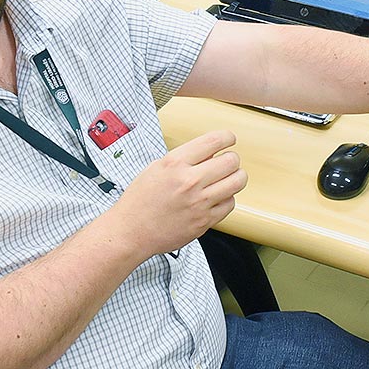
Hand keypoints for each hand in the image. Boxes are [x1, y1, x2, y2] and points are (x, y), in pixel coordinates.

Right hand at [102, 130, 247, 257]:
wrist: (131, 231)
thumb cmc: (140, 201)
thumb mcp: (156, 168)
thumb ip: (184, 158)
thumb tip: (210, 152)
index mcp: (175, 163)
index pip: (214, 141)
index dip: (227, 137)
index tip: (229, 139)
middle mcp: (189, 181)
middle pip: (231, 161)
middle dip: (231, 159)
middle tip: (227, 162)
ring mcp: (199, 202)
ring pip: (237, 181)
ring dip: (235, 177)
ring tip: (227, 179)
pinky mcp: (204, 221)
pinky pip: (230, 204)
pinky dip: (227, 199)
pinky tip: (217, 198)